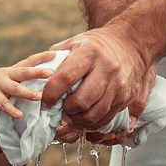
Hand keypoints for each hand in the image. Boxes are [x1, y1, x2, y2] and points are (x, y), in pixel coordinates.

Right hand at [0, 58, 49, 120]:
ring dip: (27, 93)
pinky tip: (19, 115)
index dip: (41, 57)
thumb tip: (34, 90)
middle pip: (24, 72)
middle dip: (37, 72)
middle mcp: (6, 75)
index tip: (55, 53)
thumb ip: (16, 83)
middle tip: (51, 72)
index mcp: (10, 70)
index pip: (28, 61)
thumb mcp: (2, 79)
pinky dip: (11, 109)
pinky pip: (3, 103)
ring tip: (38, 97)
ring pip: (15, 88)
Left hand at [43, 25, 154, 143]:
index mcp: (90, 52)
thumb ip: (55, 60)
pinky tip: (84, 116)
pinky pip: (106, 119)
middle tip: (59, 109)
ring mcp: (119, 84)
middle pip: (81, 101)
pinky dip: (92, 123)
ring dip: (78, 119)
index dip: (51, 94)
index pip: (65, 78)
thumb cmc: (94, 46)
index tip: (44, 101)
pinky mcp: (126, 97)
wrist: (130, 44)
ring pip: (94, 114)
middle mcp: (107, 68)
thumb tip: (36, 81)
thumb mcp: (73, 43)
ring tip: (71, 113)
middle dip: (65, 110)